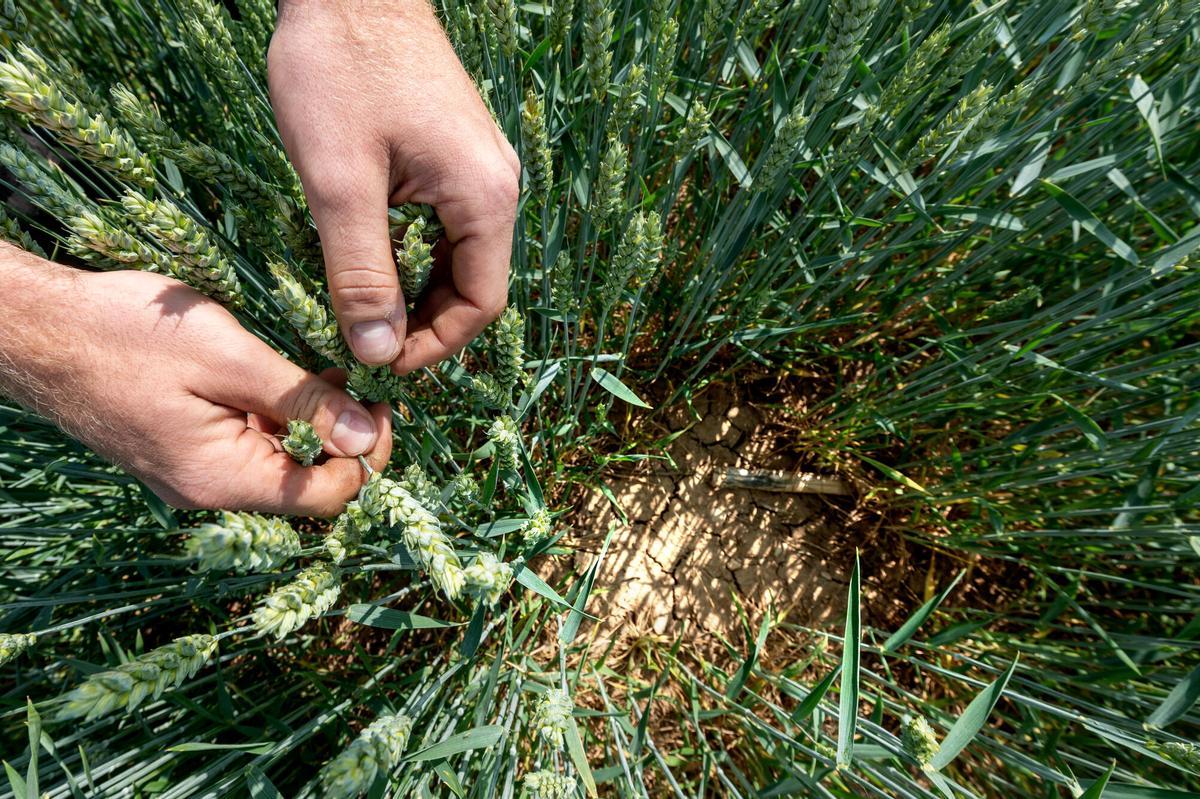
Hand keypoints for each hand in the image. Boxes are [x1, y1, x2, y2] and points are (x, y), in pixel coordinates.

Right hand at [0, 249, 390, 515]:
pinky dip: (276, 419)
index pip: (326, 496)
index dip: (368, 456)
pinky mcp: (182, 451)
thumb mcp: (229, 358)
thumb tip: (369, 437)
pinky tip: (285, 380)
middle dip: (343, 437)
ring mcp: (193, 474)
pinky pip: (247, 447)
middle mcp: (209, 490)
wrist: (33, 329)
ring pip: (278, 463)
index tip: (383, 405)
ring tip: (327, 372)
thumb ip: (302, 401)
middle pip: (305, 483)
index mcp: (222, 479)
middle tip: (359, 382)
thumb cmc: (125, 334)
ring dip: (311, 424)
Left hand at [269, 0, 519, 373]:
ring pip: (459, 258)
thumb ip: (362, 272)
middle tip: (365, 342)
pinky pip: (447, 226)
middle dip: (424, 324)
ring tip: (362, 309)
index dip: (434, 346)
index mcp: (485, 198)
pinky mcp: (456, 153)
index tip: (380, 363)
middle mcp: (497, 187)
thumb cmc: (341, 71)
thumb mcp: (340, 183)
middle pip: (475, 285)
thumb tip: (377, 350)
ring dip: (417, 292)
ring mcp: (480, 168)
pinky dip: (414, 256)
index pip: (481, 304)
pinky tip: (373, 258)